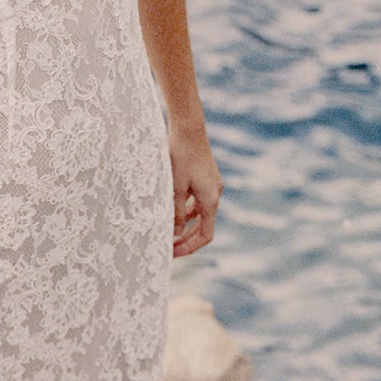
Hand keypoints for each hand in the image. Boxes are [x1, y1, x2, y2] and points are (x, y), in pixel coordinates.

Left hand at [169, 125, 222, 257]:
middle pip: (203, 226)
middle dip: (187, 238)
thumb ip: (175, 212)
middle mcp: (215, 194)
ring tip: (165, 228)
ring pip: (200, 213)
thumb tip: (174, 235)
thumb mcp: (174, 187)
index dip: (190, 247)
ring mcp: (212, 186)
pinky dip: (187, 209)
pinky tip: (171, 208)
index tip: (173, 252)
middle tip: (168, 246)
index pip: (205, 235)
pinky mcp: (207, 178)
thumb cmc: (179, 156)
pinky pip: (198, 201)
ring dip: (185, 223)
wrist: (189, 128)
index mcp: (210, 200)